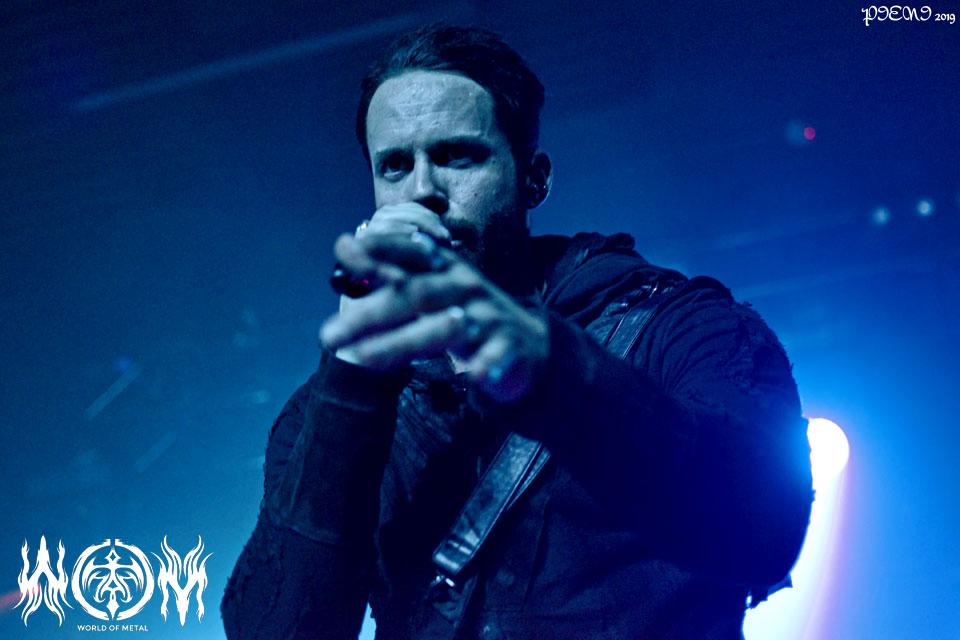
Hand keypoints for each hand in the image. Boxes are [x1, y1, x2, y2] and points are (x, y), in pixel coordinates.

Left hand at [321, 208, 548, 402]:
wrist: (528, 343)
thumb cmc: (468, 312)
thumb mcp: (434, 288)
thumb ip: (394, 272)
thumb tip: (345, 246)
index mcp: (446, 269)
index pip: (412, 252)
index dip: (382, 248)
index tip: (345, 248)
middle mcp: (465, 288)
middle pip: (416, 296)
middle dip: (370, 314)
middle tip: (328, 336)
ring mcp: (489, 317)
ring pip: (445, 329)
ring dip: (403, 342)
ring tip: (365, 358)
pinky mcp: (508, 348)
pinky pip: (495, 357)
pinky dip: (486, 365)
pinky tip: (474, 375)